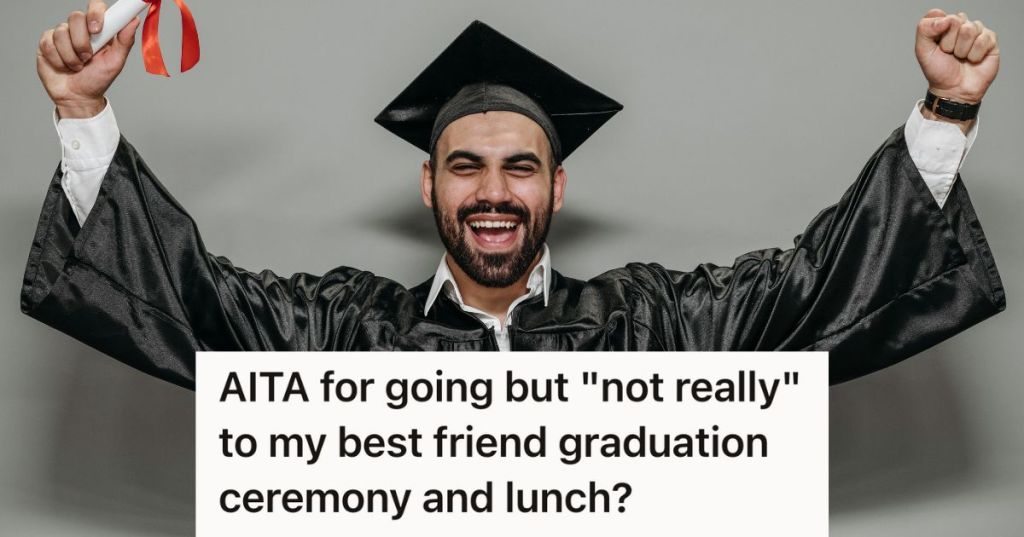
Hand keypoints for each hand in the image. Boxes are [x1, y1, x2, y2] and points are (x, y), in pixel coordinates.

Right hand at [37, 1, 139, 118]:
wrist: (78, 98)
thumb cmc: (97, 80)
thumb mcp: (116, 62)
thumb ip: (125, 40)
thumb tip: (134, 20)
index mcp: (98, 30)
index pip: (96, 7)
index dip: (95, 13)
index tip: (97, 29)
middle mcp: (79, 29)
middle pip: (76, 17)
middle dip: (82, 42)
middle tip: (87, 58)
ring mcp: (62, 35)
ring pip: (61, 32)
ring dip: (71, 56)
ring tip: (77, 67)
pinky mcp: (46, 43)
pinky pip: (49, 43)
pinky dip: (59, 60)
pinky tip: (63, 67)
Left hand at [915, 9, 998, 103]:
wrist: (953, 90)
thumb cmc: (938, 71)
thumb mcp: (922, 50)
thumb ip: (924, 29)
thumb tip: (945, 19)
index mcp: (943, 25)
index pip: (938, 14)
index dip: (935, 31)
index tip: (935, 46)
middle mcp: (960, 25)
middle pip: (955, 20)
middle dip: (948, 42)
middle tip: (949, 54)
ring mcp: (976, 32)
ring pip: (969, 29)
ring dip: (961, 49)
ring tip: (961, 57)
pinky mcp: (990, 40)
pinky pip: (982, 39)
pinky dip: (974, 54)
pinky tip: (973, 60)